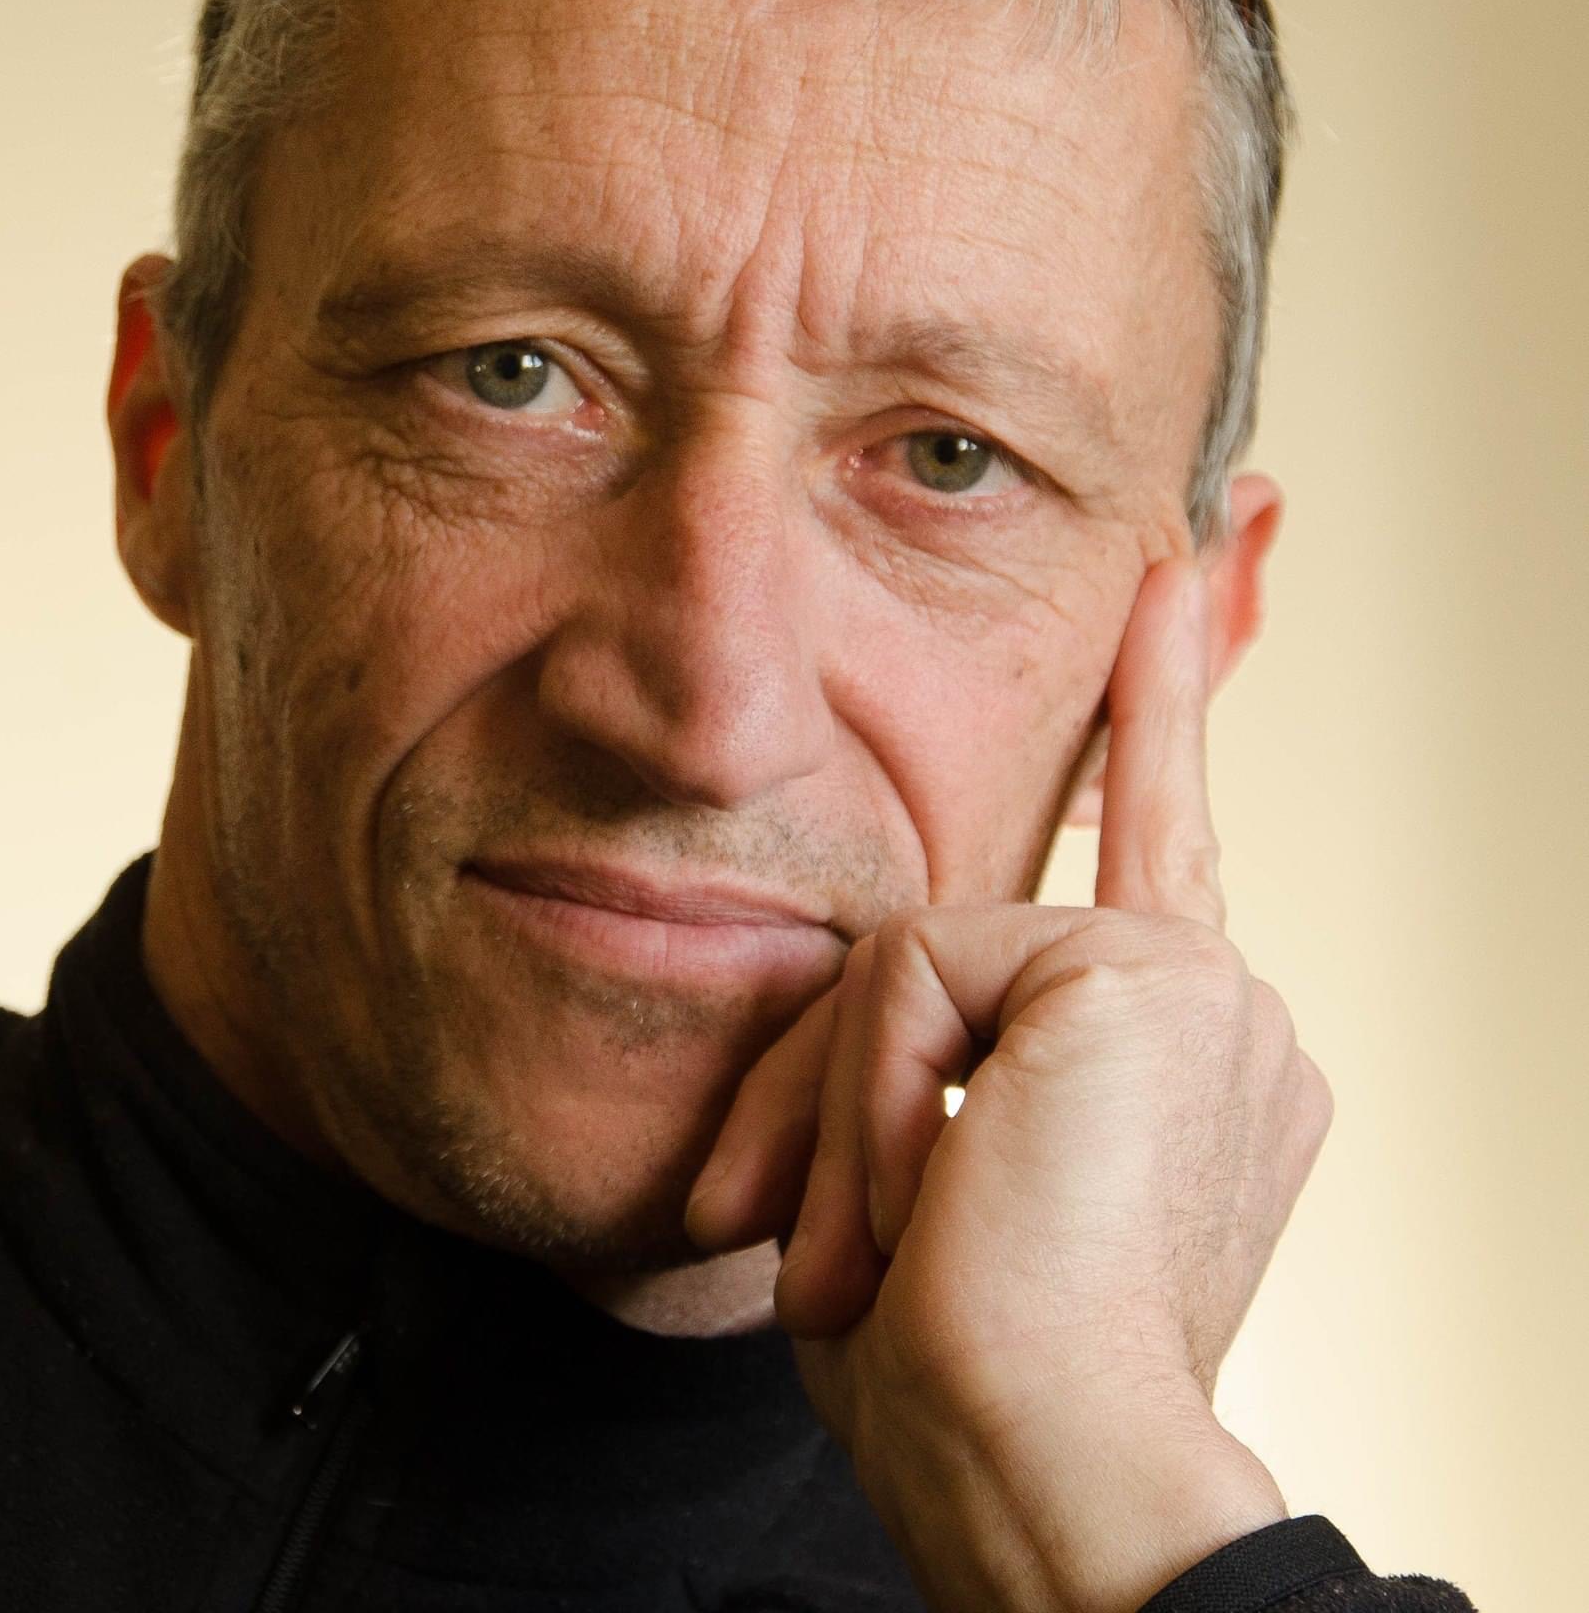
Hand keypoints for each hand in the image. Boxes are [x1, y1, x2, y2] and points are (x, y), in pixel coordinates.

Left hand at [684, 560, 1334, 1612]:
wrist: (1048, 1484)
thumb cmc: (972, 1388)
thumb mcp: (918, 1193)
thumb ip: (919, 1063)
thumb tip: (866, 975)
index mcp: (1184, 1065)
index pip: (1161, 852)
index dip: (1160, 710)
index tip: (1174, 573)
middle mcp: (1217, 1007)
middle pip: (944, 945)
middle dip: (842, 1095)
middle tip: (838, 1268)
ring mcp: (1196, 981)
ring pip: (910, 956)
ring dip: (847, 1127)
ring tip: (886, 1266)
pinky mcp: (1142, 968)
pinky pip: (912, 971)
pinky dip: (873, 1102)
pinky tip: (935, 1206)